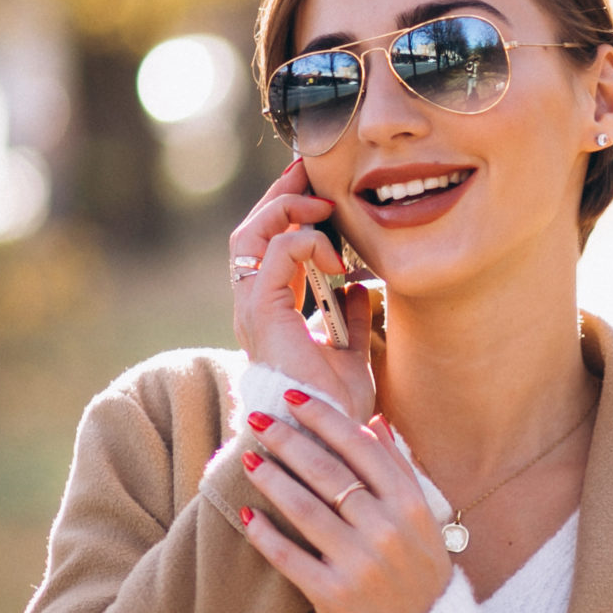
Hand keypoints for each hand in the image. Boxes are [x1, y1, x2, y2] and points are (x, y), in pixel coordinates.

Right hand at [230, 161, 375, 420]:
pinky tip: (336, 257)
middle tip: (310, 172)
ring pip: (253, 236)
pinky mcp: (264, 313)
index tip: (316, 188)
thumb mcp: (352, 354)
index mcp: (271, 312)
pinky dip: (305, 243)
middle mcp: (254, 307)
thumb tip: (360, 290)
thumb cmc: (336, 407)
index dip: (286, 213)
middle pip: (251, 232)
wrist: (328, 439)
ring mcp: (254, 309)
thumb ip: (353, 321)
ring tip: (322, 206)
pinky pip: (276, 255)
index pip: (267, 247)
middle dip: (280, 196)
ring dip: (287, 211)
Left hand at [236, 392, 450, 612]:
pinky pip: (290, 557)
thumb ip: (400, 471)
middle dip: (287, 439)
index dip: (323, 417)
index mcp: (412, 507)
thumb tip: (374, 422)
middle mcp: (388, 531)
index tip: (292, 396)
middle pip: (327, 471)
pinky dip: (266, 534)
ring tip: (248, 457)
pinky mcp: (334, 597)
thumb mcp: (426, 523)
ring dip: (271, 478)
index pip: (361, 447)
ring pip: (305, 508)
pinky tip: (248, 513)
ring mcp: (360, 565)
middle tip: (256, 418)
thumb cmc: (424, 579)